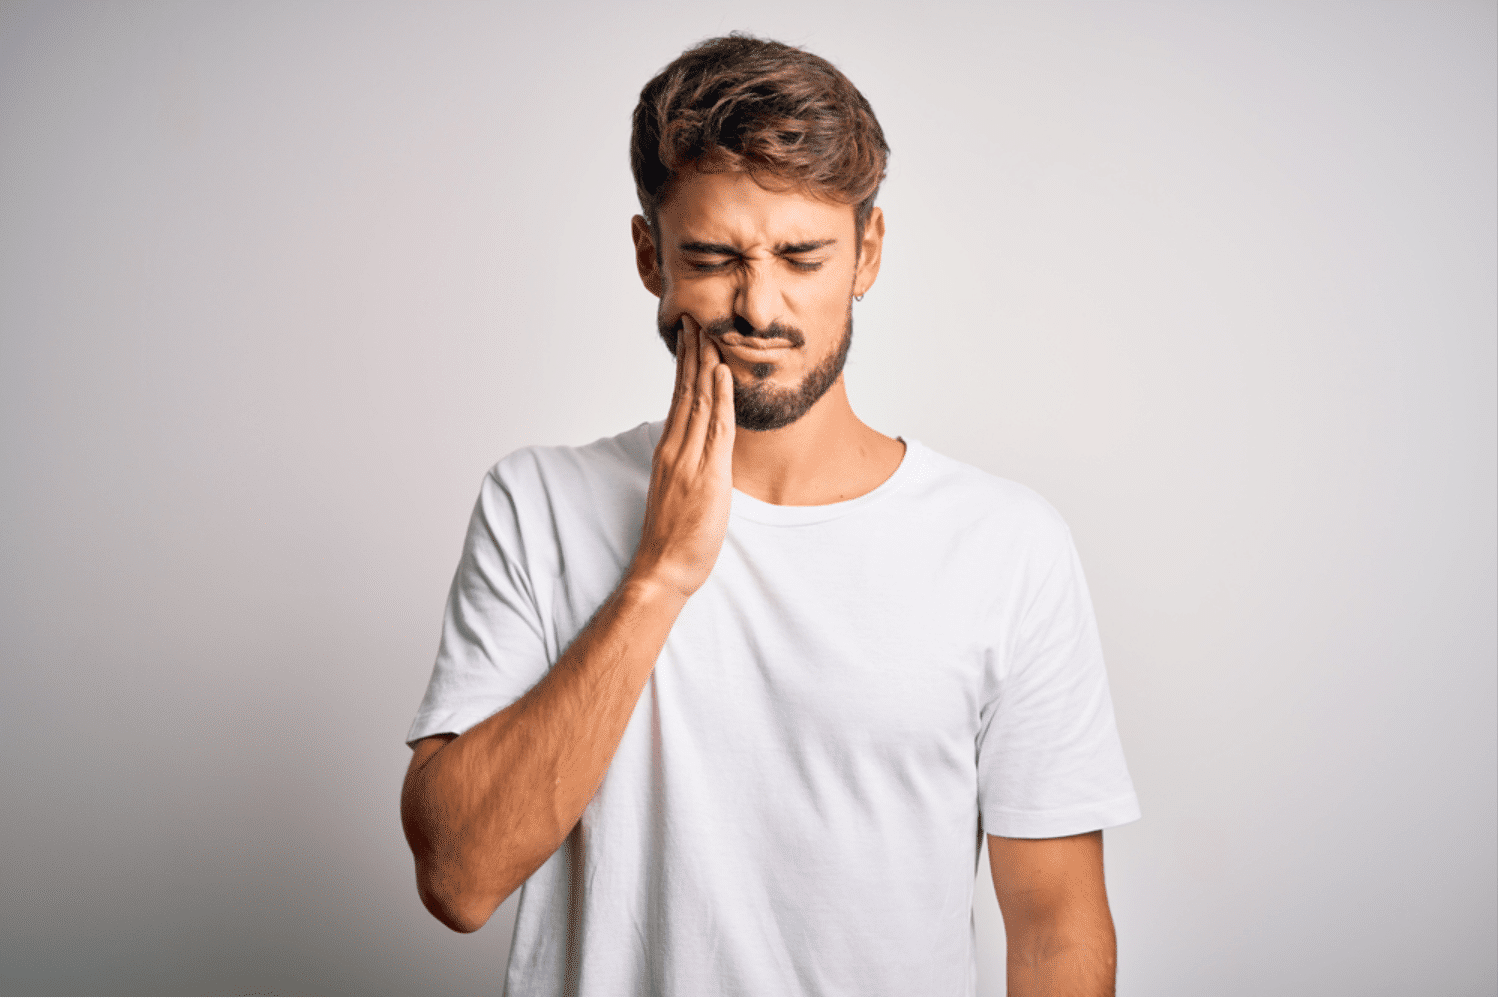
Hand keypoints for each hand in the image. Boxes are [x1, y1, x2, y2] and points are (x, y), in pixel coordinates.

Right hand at [629, 313, 734, 599]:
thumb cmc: (673, 537)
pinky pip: (715, 430)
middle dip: (692, 353)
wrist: (663, 568)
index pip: (679, 398)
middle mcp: (675, 449)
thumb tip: (703, 448)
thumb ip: (690, 465)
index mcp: (669, 451)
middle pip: (685, 392)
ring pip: (699, 402)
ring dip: (705, 365)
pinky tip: (722, 374)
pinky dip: (720, 399)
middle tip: (696, 319)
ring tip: (709, 333)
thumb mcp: (681, 491)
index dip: (685, 366)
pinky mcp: (706, 476)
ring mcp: (688, 461)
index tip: (690, 338)